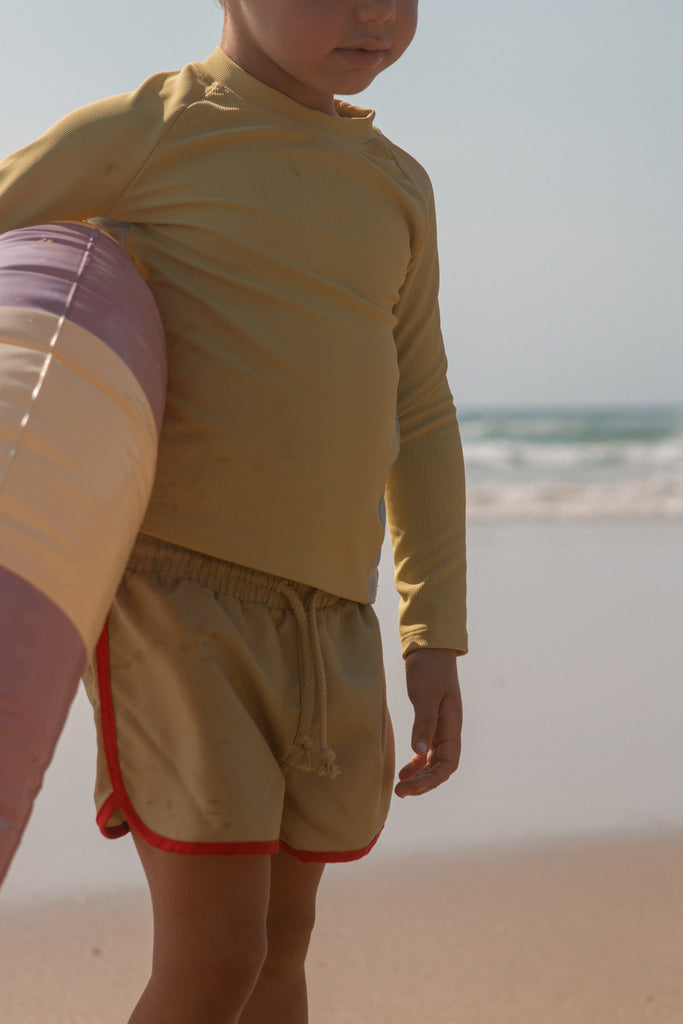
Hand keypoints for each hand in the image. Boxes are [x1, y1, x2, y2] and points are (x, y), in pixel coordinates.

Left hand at [394, 647, 462, 797]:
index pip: (448, 764)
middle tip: (400, 792)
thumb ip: (424, 723)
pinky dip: (417, 763)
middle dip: (423, 783)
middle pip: (441, 767)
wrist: (430, 648)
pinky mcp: (430, 722)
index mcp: (452, 726)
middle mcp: (449, 731)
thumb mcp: (426, 695)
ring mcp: (441, 728)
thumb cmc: (429, 669)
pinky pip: (426, 751)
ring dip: (419, 776)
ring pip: (433, 762)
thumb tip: (419, 752)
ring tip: (400, 787)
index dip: (432, 780)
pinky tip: (404, 770)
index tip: (411, 786)